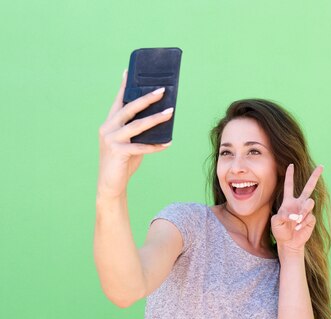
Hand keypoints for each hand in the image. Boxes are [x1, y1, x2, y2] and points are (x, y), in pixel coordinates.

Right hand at [97, 69, 173, 199]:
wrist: (110, 184)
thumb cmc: (123, 161)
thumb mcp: (130, 142)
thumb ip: (138, 131)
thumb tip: (160, 119)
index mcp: (109, 123)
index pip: (118, 101)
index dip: (124, 86)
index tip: (129, 71)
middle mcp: (107, 128)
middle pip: (129, 108)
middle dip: (147, 98)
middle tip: (163, 90)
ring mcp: (111, 140)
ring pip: (137, 125)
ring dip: (156, 119)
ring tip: (171, 113)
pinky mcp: (118, 152)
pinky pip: (141, 147)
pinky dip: (156, 145)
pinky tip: (168, 143)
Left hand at [271, 164, 323, 252]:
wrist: (289, 243)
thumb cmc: (280, 231)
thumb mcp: (275, 222)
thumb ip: (281, 215)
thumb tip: (294, 215)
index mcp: (289, 201)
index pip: (289, 185)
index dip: (290, 175)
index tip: (291, 165)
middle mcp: (299, 203)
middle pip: (309, 187)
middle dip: (315, 176)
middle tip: (321, 166)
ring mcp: (306, 211)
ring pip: (310, 202)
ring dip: (303, 211)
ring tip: (297, 220)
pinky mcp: (311, 219)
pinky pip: (309, 217)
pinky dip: (302, 223)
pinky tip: (297, 228)